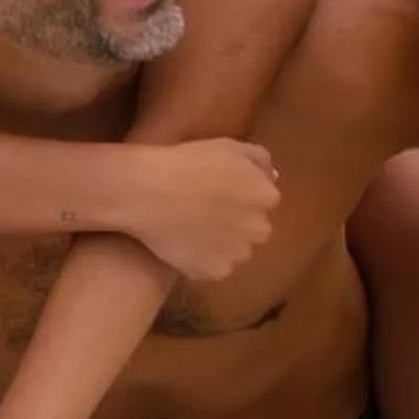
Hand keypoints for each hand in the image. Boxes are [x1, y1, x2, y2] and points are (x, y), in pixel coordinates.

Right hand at [119, 139, 280, 283]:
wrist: (148, 192)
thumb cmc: (186, 161)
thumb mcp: (228, 145)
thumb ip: (258, 160)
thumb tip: (271, 177)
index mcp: (266, 196)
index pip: (264, 200)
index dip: (241, 195)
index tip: (218, 190)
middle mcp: (259, 229)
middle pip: (253, 229)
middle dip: (237, 223)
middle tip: (205, 210)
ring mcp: (237, 255)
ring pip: (234, 251)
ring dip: (220, 243)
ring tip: (190, 229)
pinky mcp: (214, 273)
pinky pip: (212, 268)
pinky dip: (200, 260)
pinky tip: (181, 244)